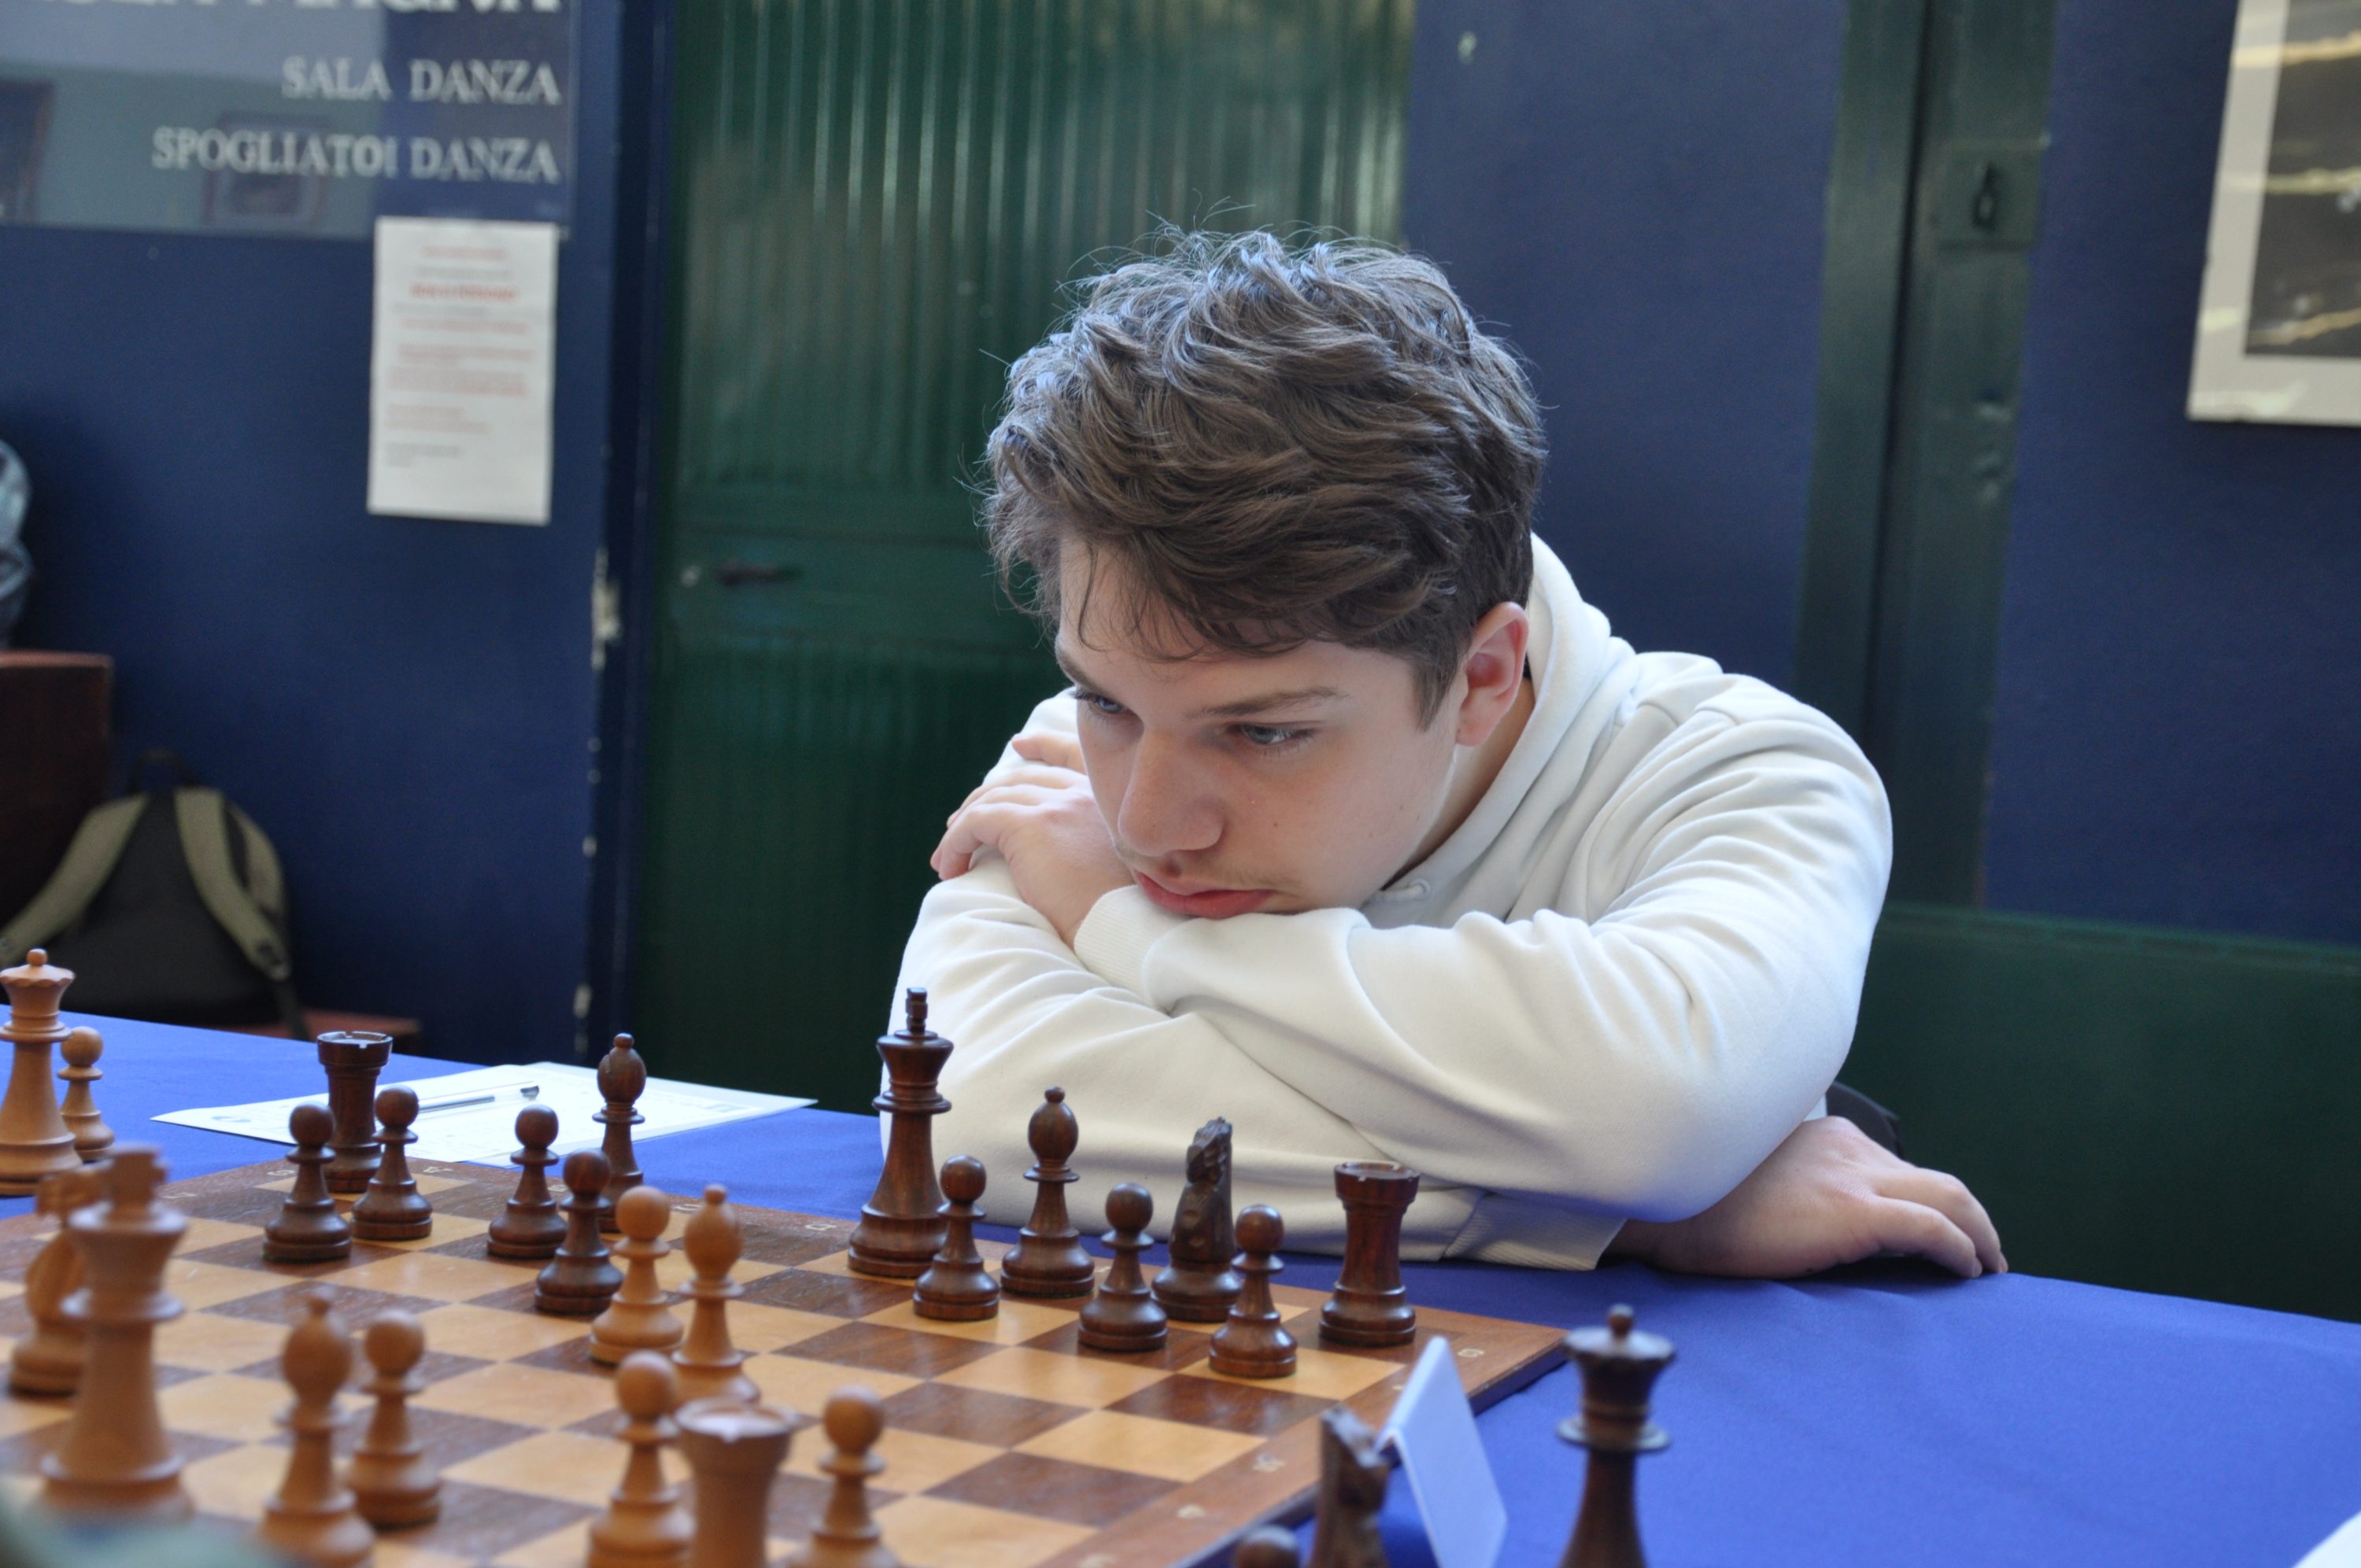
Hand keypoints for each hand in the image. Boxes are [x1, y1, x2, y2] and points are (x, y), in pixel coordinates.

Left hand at [932, 732, 1133, 946]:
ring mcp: (1059, 804)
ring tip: (948, 857)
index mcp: (1109, 799)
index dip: (1044, 746)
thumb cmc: (1120, 916)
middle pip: (1022, 778)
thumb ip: (1091, 843)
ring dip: (963, 827)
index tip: (1020, 744)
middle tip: (959, 826)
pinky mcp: (1030, 825)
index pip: (1073, 754)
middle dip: (986, 798)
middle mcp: (1085, 792)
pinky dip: (955, 842)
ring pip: (993, 799)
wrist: (1123, 930)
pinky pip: (977, 821)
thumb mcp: (1115, 867)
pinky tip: (950, 869)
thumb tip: (1048, 853)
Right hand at [1609, 1115, 2006, 1278]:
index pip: (1896, 1169)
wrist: (1665, 1207)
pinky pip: (1932, 1229)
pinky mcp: (1854, 1211)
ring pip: (1949, 1198)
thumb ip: (1796, 1191)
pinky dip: (1960, 1251)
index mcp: (1825, 1138)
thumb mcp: (1757, 1185)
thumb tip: (1815, 1226)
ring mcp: (1853, 1177)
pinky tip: (1967, 1273)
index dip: (1930, 1204)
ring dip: (1980, 1236)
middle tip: (1986, 1256)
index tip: (1943, 1236)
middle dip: (1972, 1220)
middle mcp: (1848, 1148)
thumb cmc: (1696, 1207)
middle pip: (1937, 1181)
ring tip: (1989, 1269)